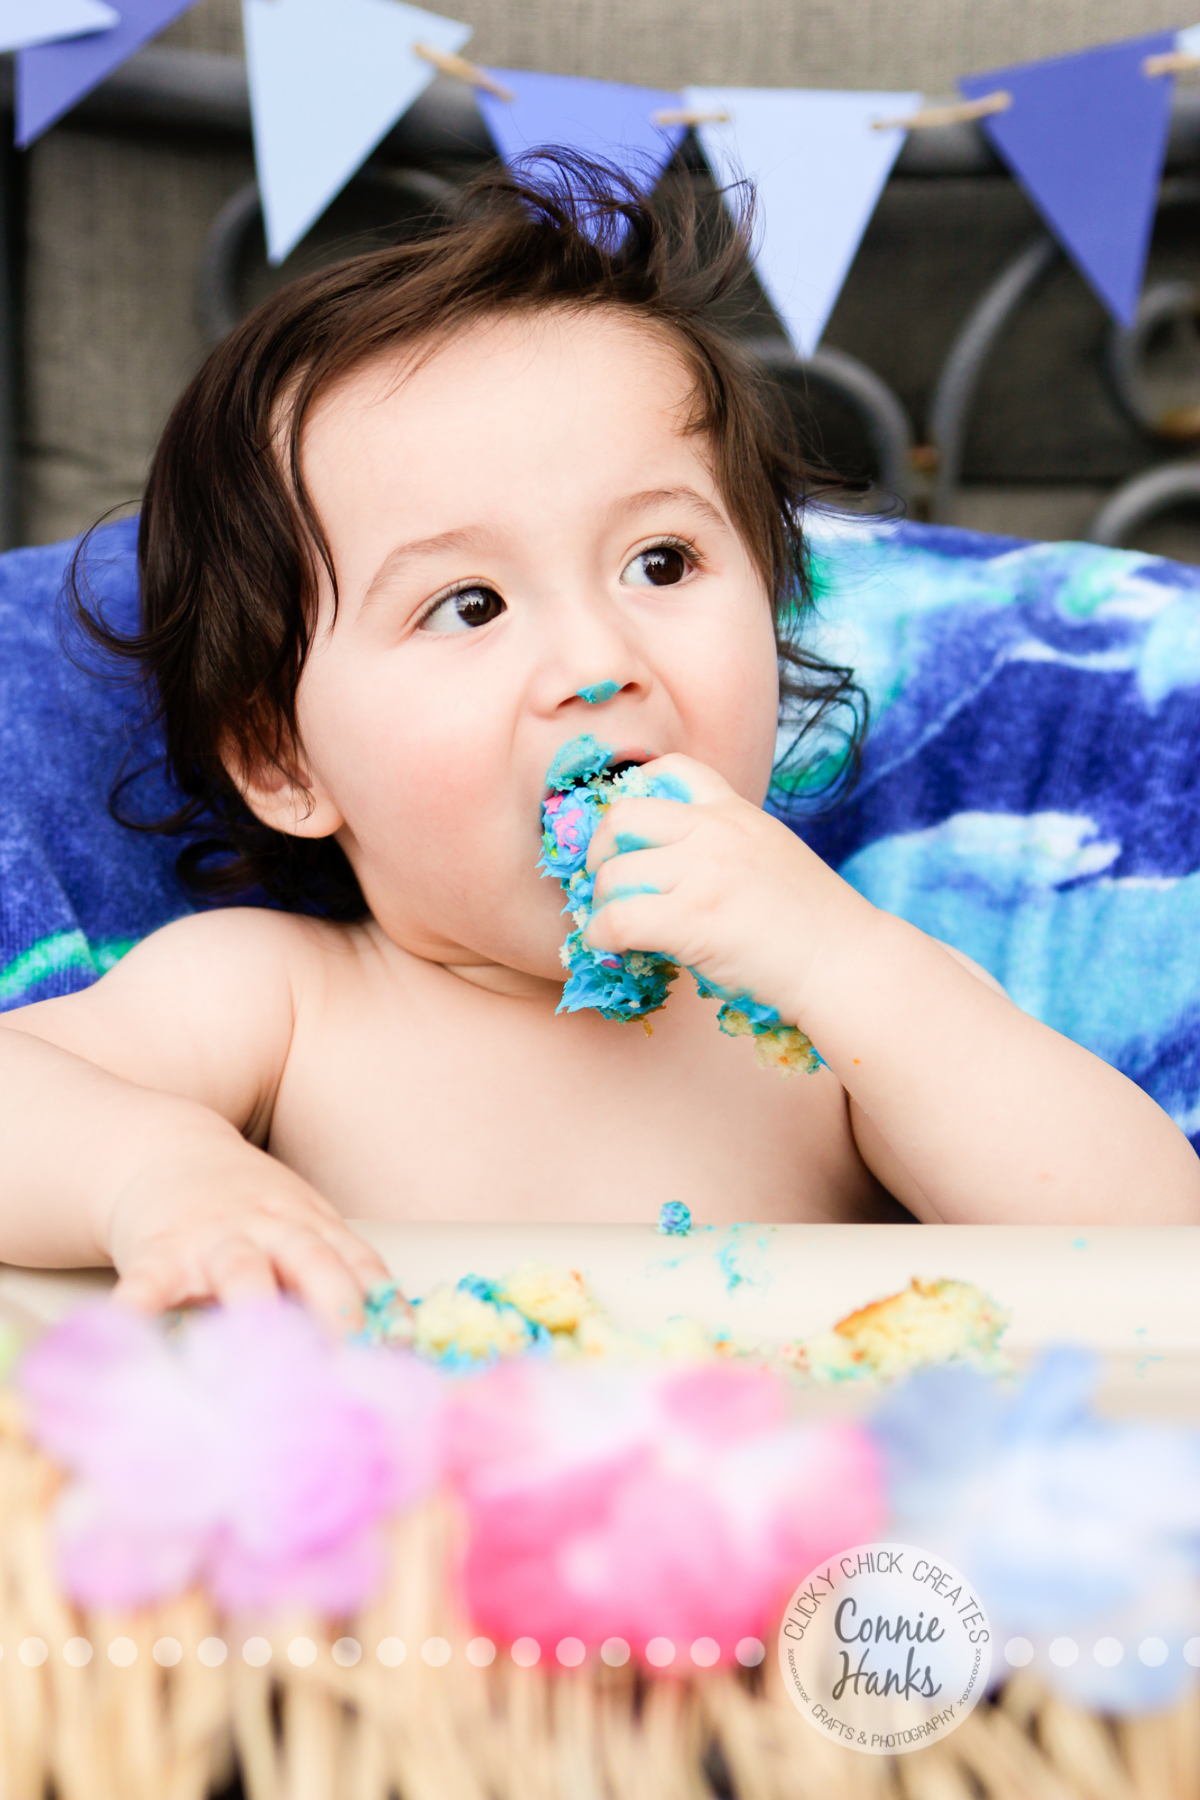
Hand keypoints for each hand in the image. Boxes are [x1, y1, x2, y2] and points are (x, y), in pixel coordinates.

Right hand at [104, 1126, 388, 1330]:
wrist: (163, 1150)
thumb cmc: (245, 1203)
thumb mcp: (299, 1220)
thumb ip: (335, 1269)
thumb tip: (388, 1338)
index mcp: (310, 1225)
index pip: (355, 1260)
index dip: (380, 1299)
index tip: (400, 1341)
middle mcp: (269, 1229)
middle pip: (311, 1262)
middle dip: (334, 1305)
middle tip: (351, 1351)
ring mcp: (213, 1239)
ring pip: (241, 1270)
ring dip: (256, 1307)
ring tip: (264, 1351)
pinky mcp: (158, 1253)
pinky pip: (150, 1284)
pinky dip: (139, 1311)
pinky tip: (135, 1336)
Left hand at [582, 754, 874, 1028]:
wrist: (847, 963)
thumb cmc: (814, 925)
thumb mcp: (771, 855)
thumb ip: (723, 846)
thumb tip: (664, 868)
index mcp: (735, 811)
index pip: (670, 768)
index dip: (632, 798)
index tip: (626, 838)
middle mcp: (715, 830)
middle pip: (622, 817)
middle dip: (598, 852)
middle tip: (606, 886)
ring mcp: (703, 871)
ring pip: (613, 875)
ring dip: (602, 906)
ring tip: (617, 930)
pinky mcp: (693, 918)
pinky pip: (616, 920)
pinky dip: (602, 937)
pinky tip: (615, 950)